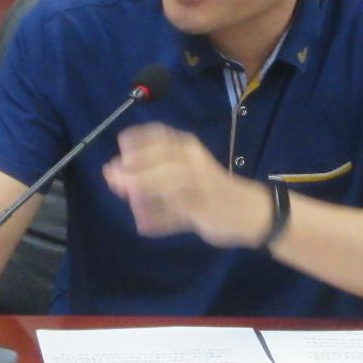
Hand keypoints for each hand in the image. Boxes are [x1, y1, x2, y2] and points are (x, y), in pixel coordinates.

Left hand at [102, 124, 271, 246]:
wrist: (251, 211)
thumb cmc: (211, 188)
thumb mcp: (183, 171)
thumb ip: (151, 174)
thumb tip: (114, 176)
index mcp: (188, 149)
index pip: (161, 135)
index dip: (138, 139)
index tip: (122, 146)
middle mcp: (194, 163)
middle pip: (164, 159)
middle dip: (135, 167)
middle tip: (111, 176)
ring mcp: (202, 187)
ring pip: (174, 183)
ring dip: (148, 188)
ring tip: (128, 195)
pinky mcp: (205, 210)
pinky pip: (180, 214)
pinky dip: (161, 221)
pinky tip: (144, 227)